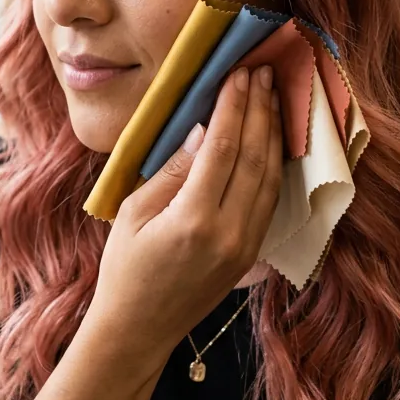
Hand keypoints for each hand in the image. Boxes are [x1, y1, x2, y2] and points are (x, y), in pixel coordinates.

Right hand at [86, 66, 281, 365]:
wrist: (140, 328)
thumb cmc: (125, 267)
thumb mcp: (135, 212)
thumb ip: (173, 170)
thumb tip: (202, 128)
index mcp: (194, 220)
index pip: (224, 147)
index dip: (234, 105)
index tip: (239, 72)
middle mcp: (229, 232)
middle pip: (255, 157)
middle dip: (260, 109)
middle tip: (262, 71)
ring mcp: (246, 245)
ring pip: (270, 176)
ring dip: (273, 131)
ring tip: (272, 95)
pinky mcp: (252, 252)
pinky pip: (270, 198)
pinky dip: (273, 162)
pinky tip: (272, 137)